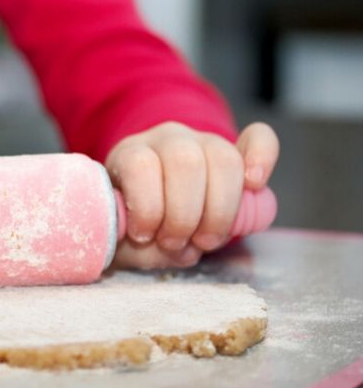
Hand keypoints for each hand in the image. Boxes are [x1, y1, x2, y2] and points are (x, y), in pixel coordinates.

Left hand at [105, 121, 278, 269]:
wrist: (149, 205)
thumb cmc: (132, 223)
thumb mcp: (123, 238)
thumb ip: (137, 248)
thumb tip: (170, 250)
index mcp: (129, 154)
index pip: (139, 165)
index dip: (147, 207)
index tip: (143, 236)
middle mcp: (166, 140)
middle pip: (185, 161)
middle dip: (184, 216)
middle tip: (177, 244)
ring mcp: (202, 141)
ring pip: (222, 158)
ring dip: (219, 210)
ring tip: (205, 241)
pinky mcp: (235, 149)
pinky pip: (259, 137)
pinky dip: (263, 156)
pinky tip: (255, 184)